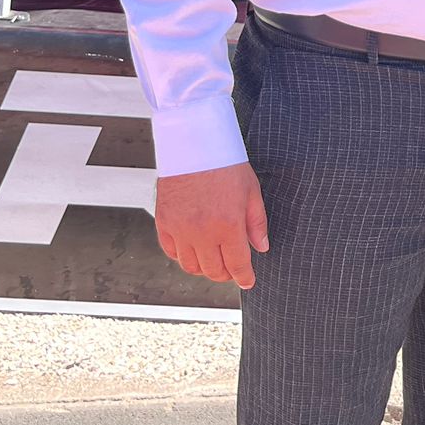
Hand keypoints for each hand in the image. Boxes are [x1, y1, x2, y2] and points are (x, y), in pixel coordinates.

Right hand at [155, 161, 268, 289]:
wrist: (193, 143)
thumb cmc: (225, 163)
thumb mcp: (251, 191)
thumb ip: (256, 222)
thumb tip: (261, 247)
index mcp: (228, 225)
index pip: (237, 264)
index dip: (244, 277)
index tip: (248, 281)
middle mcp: (202, 232)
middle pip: (214, 270)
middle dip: (226, 274)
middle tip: (232, 269)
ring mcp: (180, 229)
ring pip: (191, 266)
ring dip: (205, 268)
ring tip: (214, 259)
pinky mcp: (163, 222)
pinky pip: (172, 252)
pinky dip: (183, 256)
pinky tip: (194, 249)